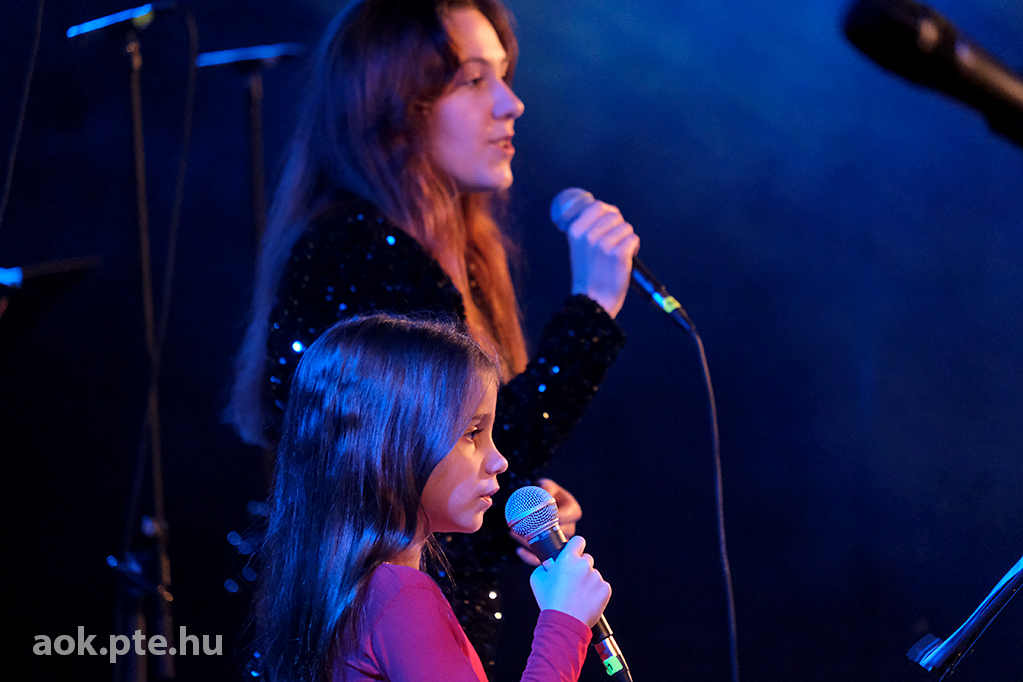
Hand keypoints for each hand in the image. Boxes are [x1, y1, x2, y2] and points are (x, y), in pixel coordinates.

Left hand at [511, 478, 581, 565]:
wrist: (542, 502)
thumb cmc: (547, 492)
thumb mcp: (547, 486)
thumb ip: (547, 487)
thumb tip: (544, 491)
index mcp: (573, 511)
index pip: (566, 517)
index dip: (553, 519)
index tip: (540, 519)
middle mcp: (570, 528)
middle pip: (557, 536)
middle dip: (539, 533)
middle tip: (523, 529)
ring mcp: (561, 540)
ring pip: (549, 548)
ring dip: (531, 544)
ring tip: (515, 535)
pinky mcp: (552, 549)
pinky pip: (543, 557)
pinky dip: (529, 556)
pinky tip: (519, 550)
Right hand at [529, 535, 610, 627]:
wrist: (564, 623)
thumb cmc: (550, 602)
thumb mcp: (537, 579)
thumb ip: (544, 567)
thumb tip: (550, 565)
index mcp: (568, 559)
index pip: (578, 541)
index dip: (576, 546)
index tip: (575, 552)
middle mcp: (584, 565)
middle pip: (586, 559)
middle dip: (580, 568)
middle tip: (572, 581)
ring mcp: (596, 577)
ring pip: (593, 575)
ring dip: (587, 581)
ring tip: (577, 596)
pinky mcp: (605, 589)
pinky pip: (601, 586)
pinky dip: (595, 592)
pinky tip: (585, 601)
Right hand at [565, 199, 638, 318]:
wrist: (592, 300)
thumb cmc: (588, 275)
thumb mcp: (578, 248)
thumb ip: (588, 229)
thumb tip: (606, 211)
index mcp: (575, 231)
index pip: (597, 206)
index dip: (608, 212)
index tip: (611, 222)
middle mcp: (588, 235)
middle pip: (614, 215)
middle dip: (619, 226)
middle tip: (616, 242)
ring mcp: (604, 244)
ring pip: (626, 227)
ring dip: (627, 239)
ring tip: (620, 253)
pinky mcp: (619, 254)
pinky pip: (634, 239)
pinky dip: (634, 248)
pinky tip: (627, 258)